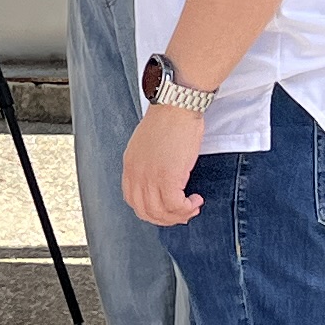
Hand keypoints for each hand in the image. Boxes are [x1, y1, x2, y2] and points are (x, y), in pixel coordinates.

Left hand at [121, 100, 206, 227]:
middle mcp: (136, 174)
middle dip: (166, 218)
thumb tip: (160, 179)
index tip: (166, 208)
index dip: (151, 210)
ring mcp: (150, 177)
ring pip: (160, 212)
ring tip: (192, 207)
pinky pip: (175, 205)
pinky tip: (195, 200)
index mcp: (129, 165)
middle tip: (182, 213)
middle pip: (145, 212)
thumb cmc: (169, 119)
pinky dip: (186, 208)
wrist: (177, 105)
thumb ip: (148, 163)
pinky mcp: (167, 177)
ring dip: (179, 215)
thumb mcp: (148, 144)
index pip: (132, 200)